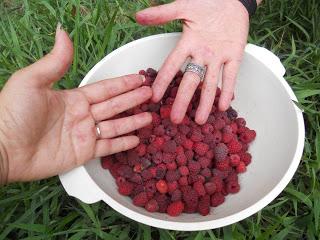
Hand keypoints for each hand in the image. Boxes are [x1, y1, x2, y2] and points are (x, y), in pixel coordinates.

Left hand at [0, 25, 151, 183]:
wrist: (1, 148)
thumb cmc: (12, 113)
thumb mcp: (32, 81)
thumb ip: (55, 61)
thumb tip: (63, 33)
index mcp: (73, 97)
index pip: (105, 88)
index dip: (123, 83)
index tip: (139, 78)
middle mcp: (82, 115)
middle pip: (114, 105)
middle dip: (133, 99)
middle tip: (151, 94)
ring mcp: (84, 134)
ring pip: (115, 126)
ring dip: (132, 121)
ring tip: (150, 116)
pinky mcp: (83, 153)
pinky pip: (108, 147)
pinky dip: (122, 144)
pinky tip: (136, 139)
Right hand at [136, 0, 248, 123]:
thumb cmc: (207, 3)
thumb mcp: (184, 6)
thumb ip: (163, 13)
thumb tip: (138, 16)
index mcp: (188, 43)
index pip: (172, 65)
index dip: (163, 81)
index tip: (154, 98)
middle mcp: (201, 55)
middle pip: (190, 81)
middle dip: (182, 100)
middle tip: (176, 119)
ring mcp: (217, 57)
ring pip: (210, 82)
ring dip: (205, 102)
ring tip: (200, 120)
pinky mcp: (234, 55)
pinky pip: (231, 75)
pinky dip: (228, 89)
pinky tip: (223, 106)